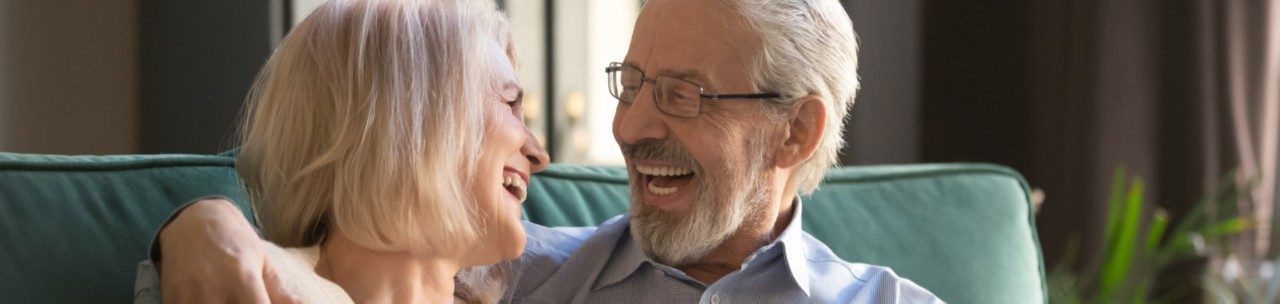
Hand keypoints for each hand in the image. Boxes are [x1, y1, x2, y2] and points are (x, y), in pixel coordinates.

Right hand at [157, 198, 298, 302]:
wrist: (193, 219)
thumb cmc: (234, 242)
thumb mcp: (262, 261)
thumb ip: (280, 292)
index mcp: (244, 279)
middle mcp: (215, 289)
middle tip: (243, 299)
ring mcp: (190, 296)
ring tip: (228, 298)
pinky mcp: (171, 299)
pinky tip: (209, 299)